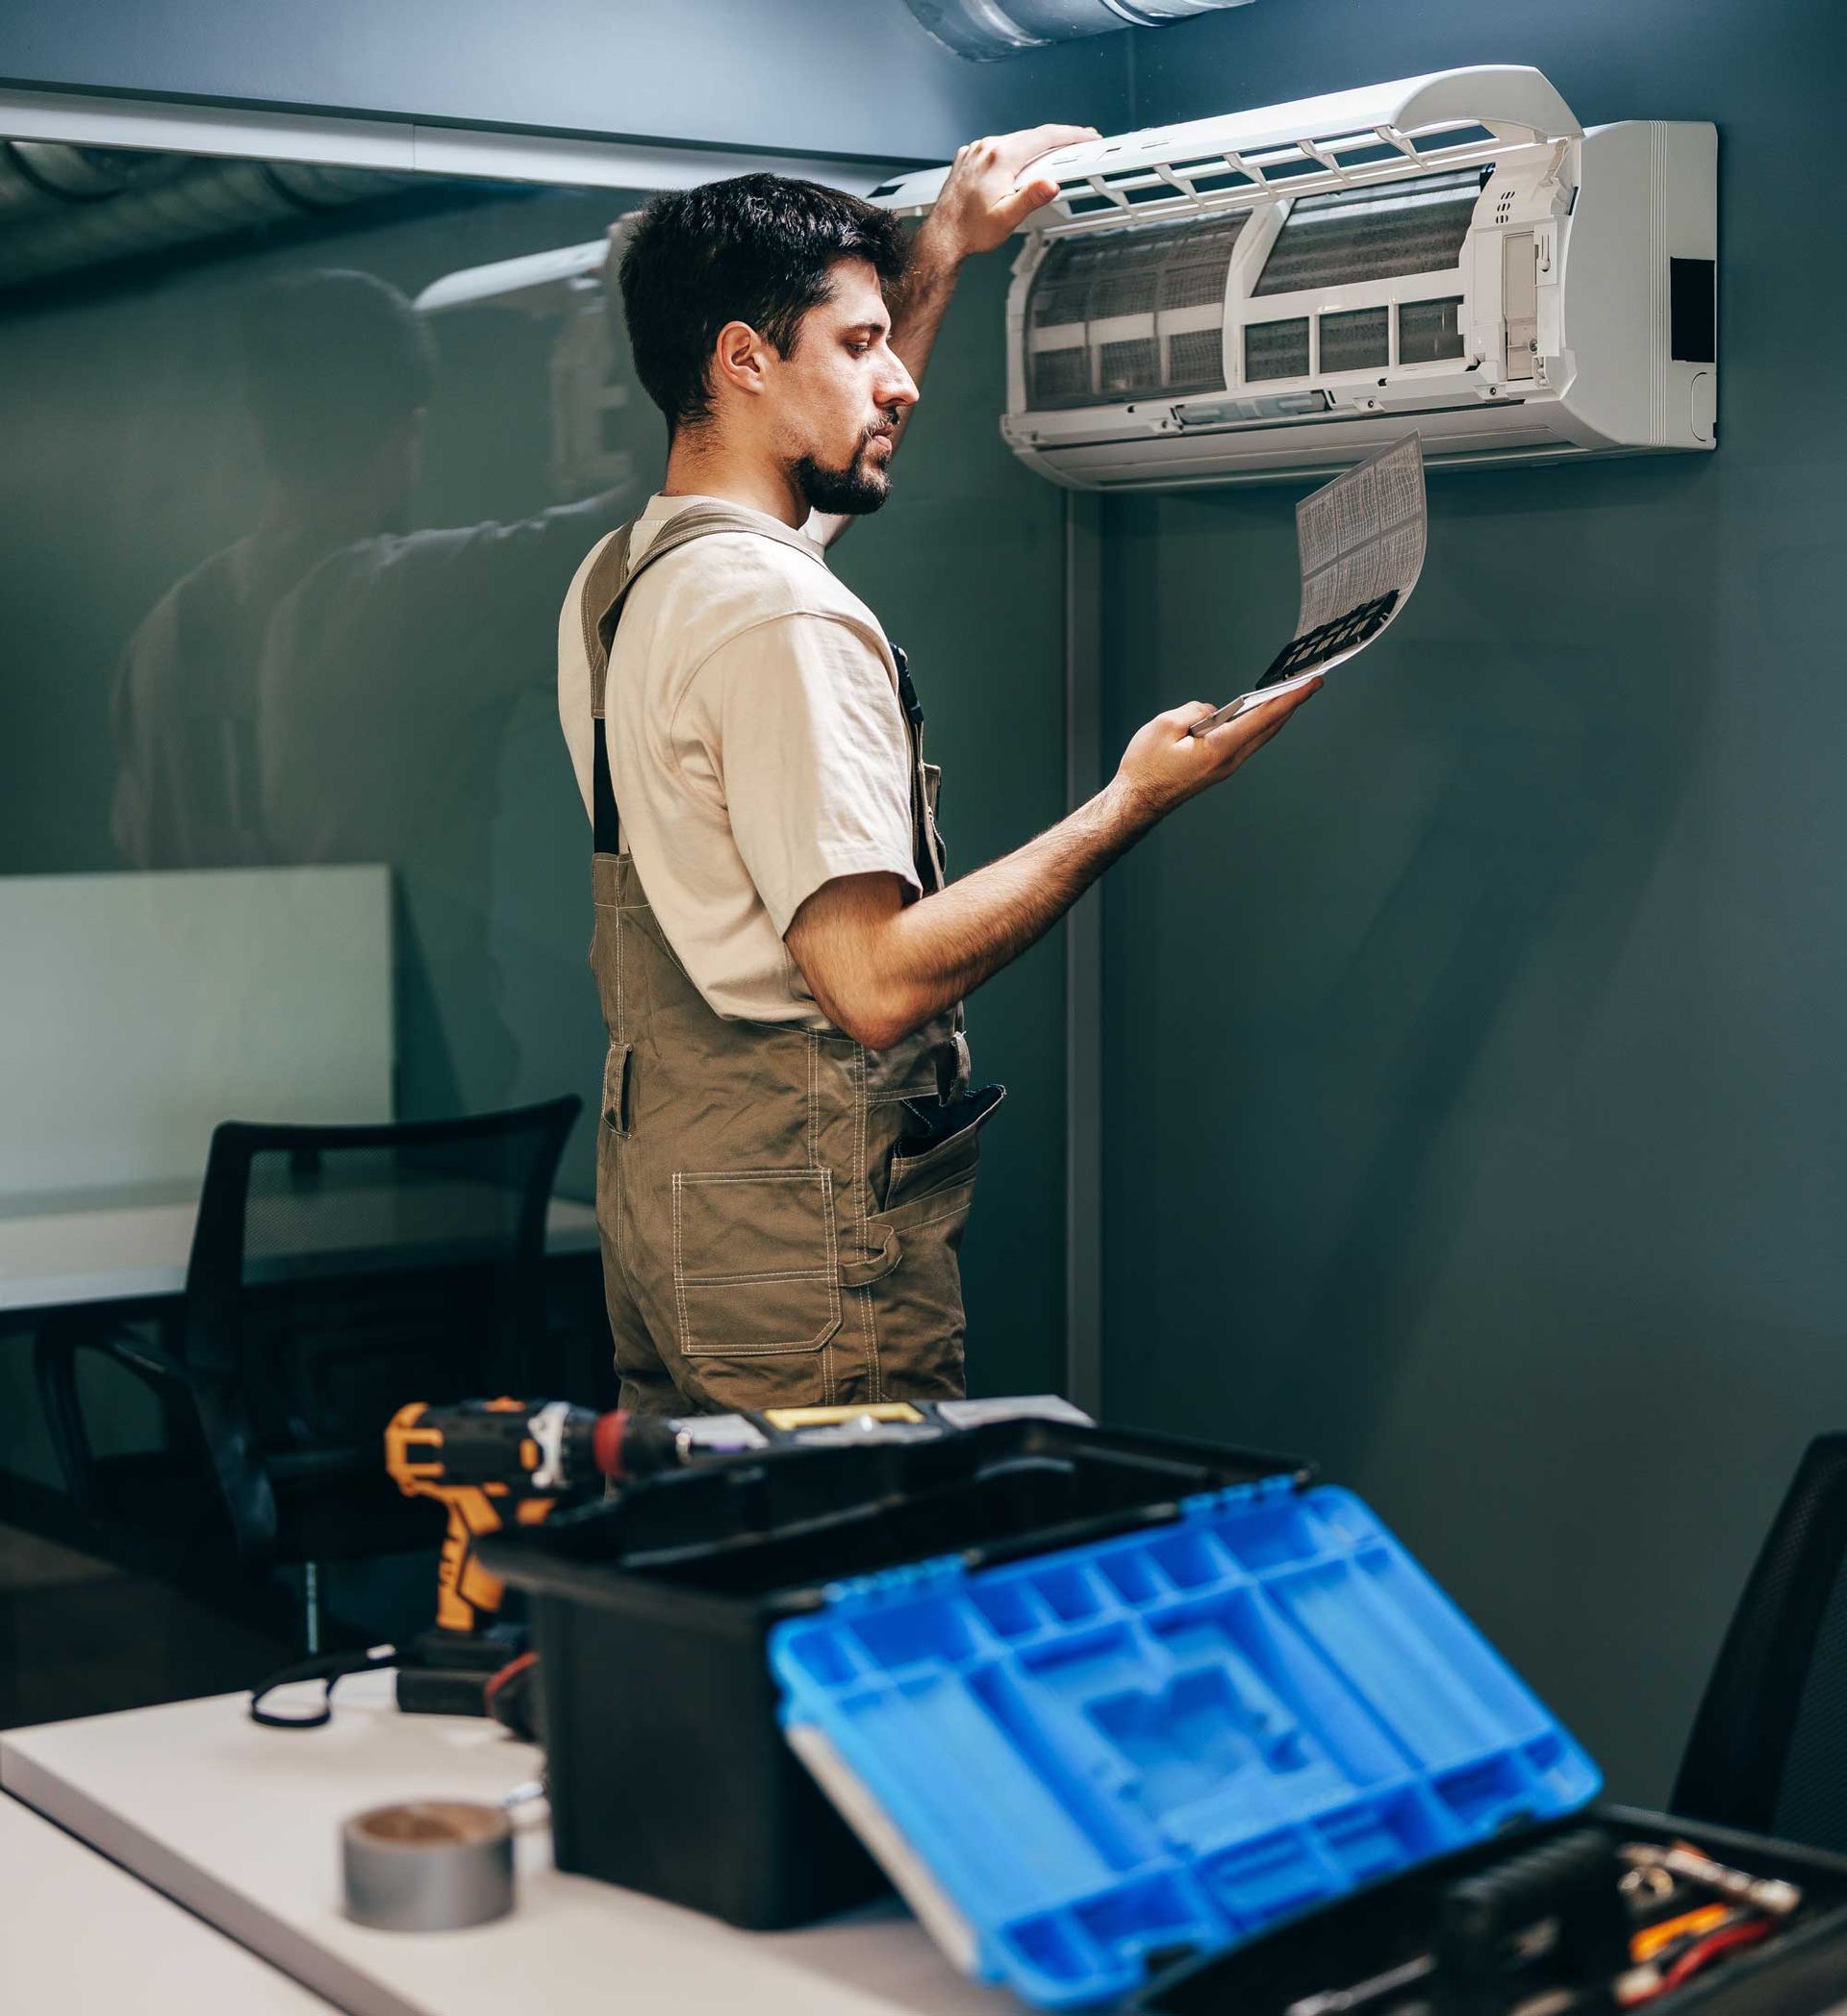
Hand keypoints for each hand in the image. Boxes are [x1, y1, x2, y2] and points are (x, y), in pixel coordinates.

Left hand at [917, 123, 1098, 264]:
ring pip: (1015, 141)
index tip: (1088, 137)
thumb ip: (1031, 198)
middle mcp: (986, 148)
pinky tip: (1021, 165)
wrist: (943, 237)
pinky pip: (998, 148)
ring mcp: (976, 151)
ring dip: (1036, 147)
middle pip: (1032, 136)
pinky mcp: (969, 158)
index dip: (1071, 135)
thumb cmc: (971, 231)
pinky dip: (1015, 152)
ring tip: (1054, 159)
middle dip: (1058, 140)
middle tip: (1079, 145)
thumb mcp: (1007, 218)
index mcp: (1000, 158)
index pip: (1045, 137)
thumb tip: (1051, 184)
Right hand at [1110, 681, 1321, 826]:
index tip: (1311, 684)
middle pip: (1269, 728)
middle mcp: (1229, 761)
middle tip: (1308, 684)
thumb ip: (1195, 711)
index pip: (1264, 717)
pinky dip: (1257, 725)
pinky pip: (1245, 742)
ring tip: (1287, 694)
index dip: (1291, 698)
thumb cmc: (1145, 769)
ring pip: (1259, 736)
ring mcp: (1226, 767)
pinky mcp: (1218, 768)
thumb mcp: (1164, 726)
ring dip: (1275, 715)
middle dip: (1291, 704)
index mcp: (1220, 749)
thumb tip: (1213, 712)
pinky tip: (1257, 714)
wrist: (1136, 802)